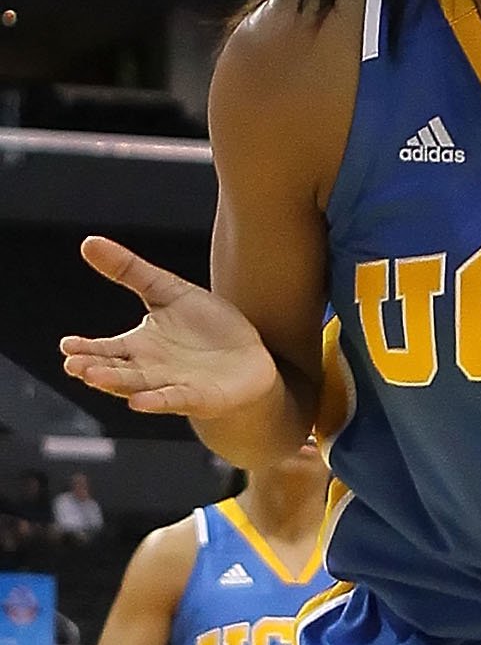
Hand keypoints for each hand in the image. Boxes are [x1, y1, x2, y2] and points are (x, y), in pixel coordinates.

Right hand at [61, 237, 277, 417]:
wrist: (251, 357)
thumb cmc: (208, 327)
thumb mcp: (169, 292)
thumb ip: (130, 271)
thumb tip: (88, 242)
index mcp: (139, 346)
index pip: (105, 349)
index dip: (86, 348)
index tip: (66, 345)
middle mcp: (150, 369)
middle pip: (116, 370)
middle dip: (95, 368)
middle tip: (73, 365)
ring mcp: (173, 385)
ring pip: (138, 386)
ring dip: (117, 384)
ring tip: (95, 378)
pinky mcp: (200, 397)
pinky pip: (175, 400)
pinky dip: (157, 401)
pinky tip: (139, 402)